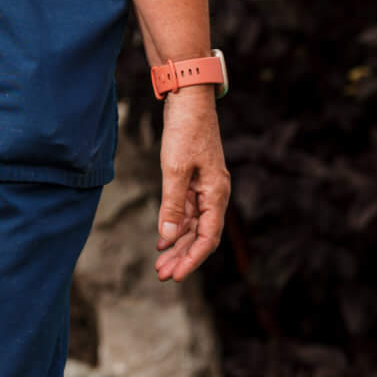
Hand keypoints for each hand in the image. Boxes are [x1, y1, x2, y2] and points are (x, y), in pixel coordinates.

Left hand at [155, 87, 227, 281]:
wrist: (188, 99)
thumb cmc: (185, 131)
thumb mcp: (175, 169)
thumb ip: (172, 204)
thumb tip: (167, 236)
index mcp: (216, 194)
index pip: (207, 238)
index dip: (192, 259)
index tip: (175, 276)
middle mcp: (214, 194)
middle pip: (200, 235)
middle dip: (182, 256)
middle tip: (162, 275)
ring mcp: (204, 187)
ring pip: (192, 225)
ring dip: (177, 244)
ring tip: (160, 262)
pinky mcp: (193, 178)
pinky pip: (186, 210)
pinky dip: (174, 224)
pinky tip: (162, 238)